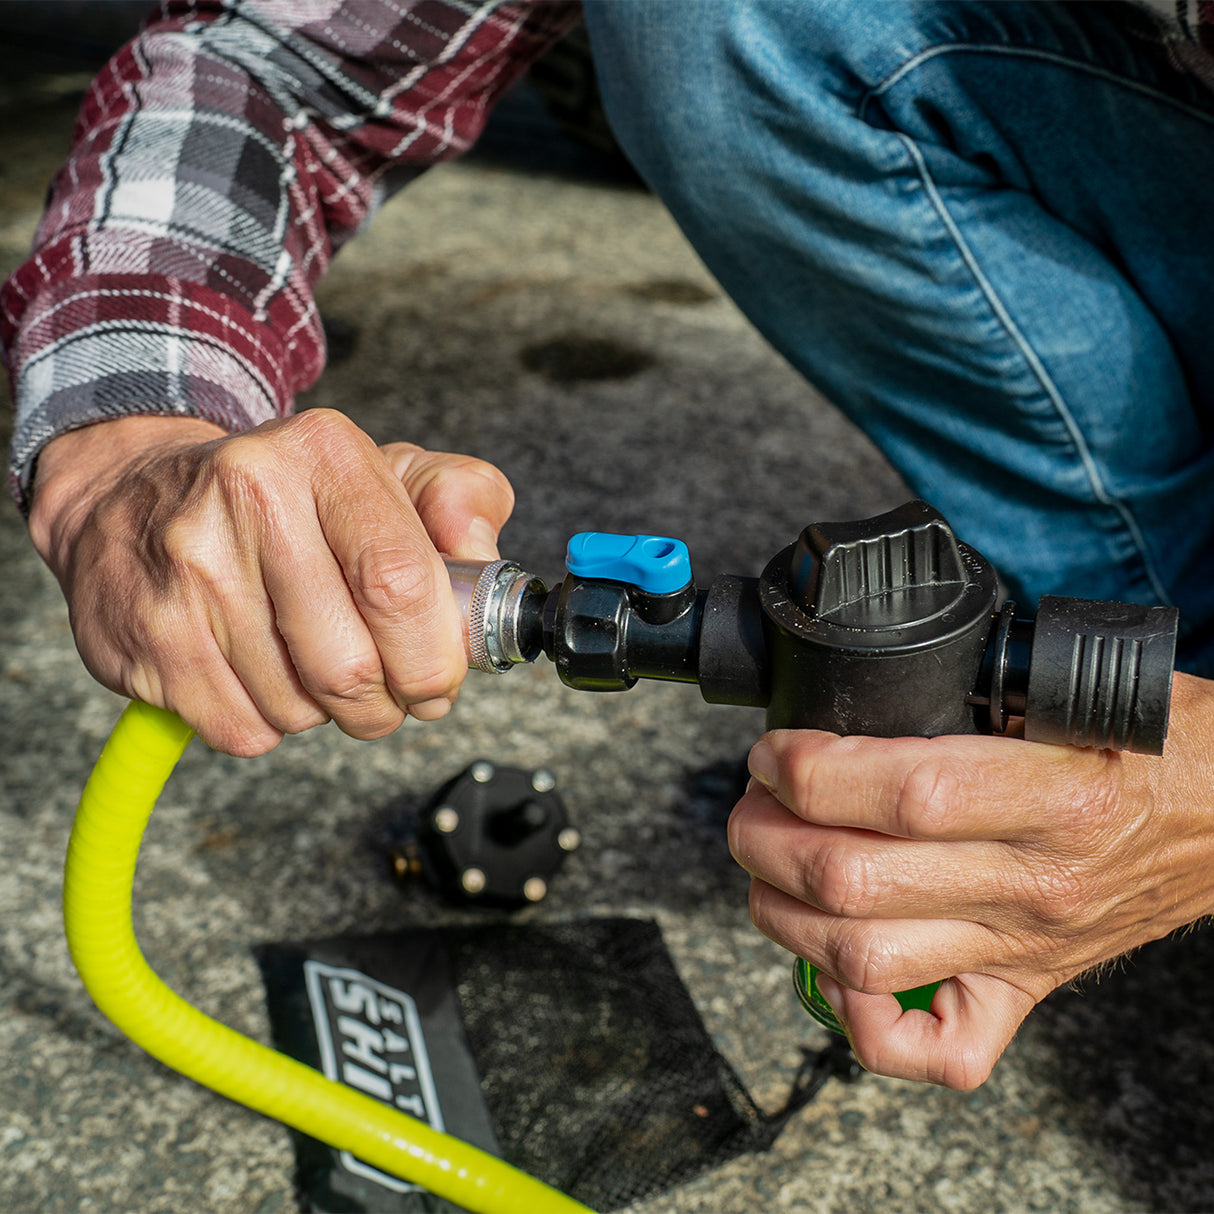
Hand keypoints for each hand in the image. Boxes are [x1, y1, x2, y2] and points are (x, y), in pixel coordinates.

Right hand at [29, 409, 513, 755]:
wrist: (134, 493)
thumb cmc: (289, 496)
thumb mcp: (389, 471)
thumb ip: (462, 500)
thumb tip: (482, 560)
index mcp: (324, 454)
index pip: (399, 583)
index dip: (434, 656)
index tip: (442, 679)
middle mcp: (248, 497)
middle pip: (350, 665)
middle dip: (389, 703)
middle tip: (394, 694)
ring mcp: (189, 570)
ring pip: (300, 708)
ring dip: (328, 712)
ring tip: (317, 666)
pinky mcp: (148, 637)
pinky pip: (245, 730)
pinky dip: (271, 724)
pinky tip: (264, 675)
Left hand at [727, 672, 1213, 1088]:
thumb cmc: (1162, 743)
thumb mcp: (1076, 687)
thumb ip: (975, 689)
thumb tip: (861, 685)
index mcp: (1058, 795)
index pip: (904, 794)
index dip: (812, 770)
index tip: (776, 749)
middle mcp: (1037, 884)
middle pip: (855, 881)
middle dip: (766, 836)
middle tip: (752, 801)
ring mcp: (1024, 948)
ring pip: (863, 961)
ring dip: (781, 911)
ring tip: (765, 865)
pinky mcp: (1026, 991)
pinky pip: (935, 1049)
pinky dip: (863, 1022)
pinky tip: (841, 969)